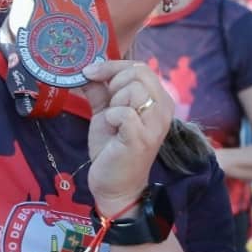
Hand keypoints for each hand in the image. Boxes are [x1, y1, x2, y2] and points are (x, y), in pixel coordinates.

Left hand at [77, 60, 172, 213]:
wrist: (115, 186)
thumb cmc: (113, 148)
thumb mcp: (106, 113)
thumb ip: (100, 90)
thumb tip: (88, 69)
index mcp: (158, 100)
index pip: (140, 67)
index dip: (112, 66)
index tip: (90, 72)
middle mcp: (163, 109)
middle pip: (139, 72)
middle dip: (115, 83)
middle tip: (109, 105)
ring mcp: (155, 124)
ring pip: (134, 89)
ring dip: (114, 103)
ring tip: (114, 122)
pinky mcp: (142, 138)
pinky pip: (124, 112)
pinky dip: (111, 117)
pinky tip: (113, 131)